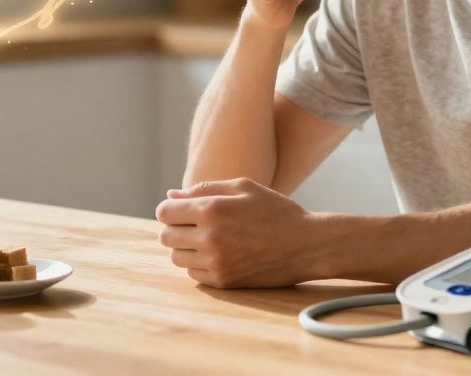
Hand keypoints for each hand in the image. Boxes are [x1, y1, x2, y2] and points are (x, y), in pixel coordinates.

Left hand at [154, 177, 322, 287]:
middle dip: (176, 228)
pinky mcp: (224, 281)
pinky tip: (218, 254)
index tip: (181, 210)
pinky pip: (193, 273)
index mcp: (212, 209)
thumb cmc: (275, 210)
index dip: (170, 208)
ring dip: (185, 247)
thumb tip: (171, 195)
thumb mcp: (243, 188)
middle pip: (166, 236)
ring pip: (176, 257)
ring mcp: (216, 262)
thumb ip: (204, 189)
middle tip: (196, 224)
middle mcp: (209, 237)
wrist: (306, 245)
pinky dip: (199, 264)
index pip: (164, 212)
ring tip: (208, 239)